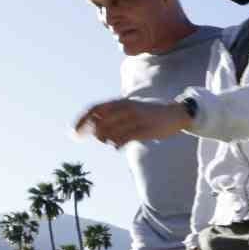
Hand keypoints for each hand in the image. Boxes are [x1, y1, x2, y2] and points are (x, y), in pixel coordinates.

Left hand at [75, 100, 189, 145]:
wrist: (175, 114)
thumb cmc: (149, 114)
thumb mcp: (130, 109)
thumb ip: (113, 116)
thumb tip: (93, 128)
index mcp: (120, 102)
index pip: (94, 110)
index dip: (81, 121)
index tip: (73, 134)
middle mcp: (126, 109)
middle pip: (100, 123)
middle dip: (96, 134)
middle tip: (102, 140)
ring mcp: (135, 119)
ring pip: (110, 133)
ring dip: (108, 140)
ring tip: (114, 141)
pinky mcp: (144, 130)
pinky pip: (123, 139)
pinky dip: (117, 144)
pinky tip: (118, 147)